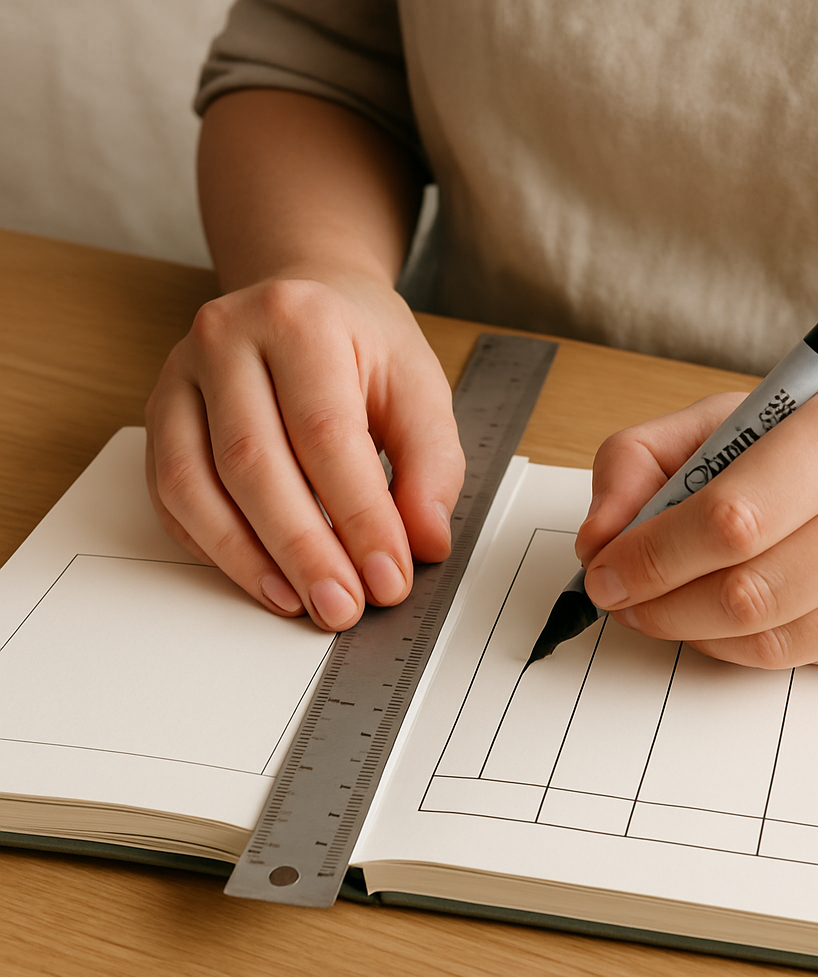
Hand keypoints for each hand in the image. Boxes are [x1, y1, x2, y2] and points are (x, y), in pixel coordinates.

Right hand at [145, 273, 464, 630]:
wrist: (305, 302)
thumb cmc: (361, 346)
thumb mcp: (419, 388)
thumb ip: (432, 465)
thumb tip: (424, 542)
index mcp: (300, 320)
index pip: (326, 433)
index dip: (358, 516)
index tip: (388, 577)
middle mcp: (226, 338)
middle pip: (253, 463)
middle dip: (302, 549)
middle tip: (341, 606)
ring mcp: (180, 376)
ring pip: (194, 483)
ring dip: (248, 559)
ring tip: (300, 602)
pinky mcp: (159, 415)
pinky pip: (170, 495)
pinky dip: (213, 546)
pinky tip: (260, 578)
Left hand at [575, 375, 817, 666]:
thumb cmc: (817, 438)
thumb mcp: (724, 417)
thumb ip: (640, 461)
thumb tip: (597, 539)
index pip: (731, 517)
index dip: (651, 555)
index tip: (603, 569)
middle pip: (749, 591)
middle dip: (661, 603)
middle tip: (621, 596)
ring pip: (772, 640)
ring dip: (691, 631)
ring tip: (659, 606)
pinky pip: (800, 659)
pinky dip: (737, 647)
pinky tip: (718, 616)